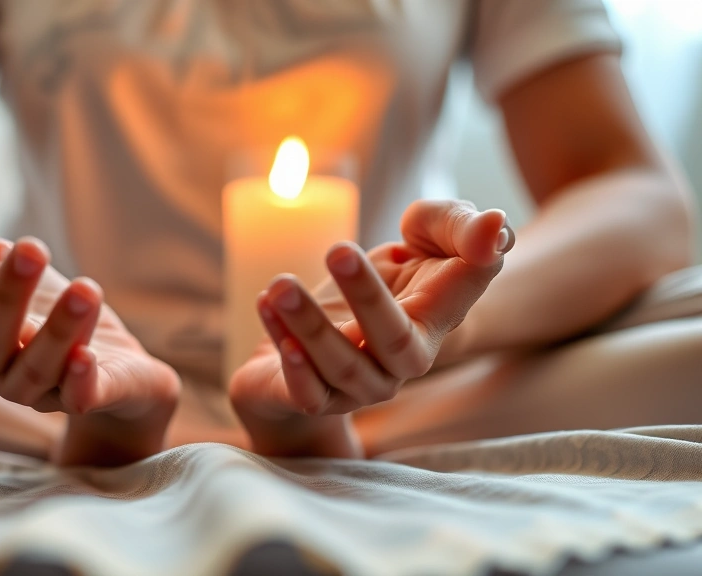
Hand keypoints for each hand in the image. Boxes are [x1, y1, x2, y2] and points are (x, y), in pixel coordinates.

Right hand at [0, 190, 179, 465]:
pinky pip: (79, 401)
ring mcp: (42, 380)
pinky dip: (80, 386)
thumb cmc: (15, 262)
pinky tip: (86, 357)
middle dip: (7, 298)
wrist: (89, 312)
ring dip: (58, 334)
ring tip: (86, 289)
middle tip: (33, 247)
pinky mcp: (98, 388)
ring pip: (35, 372)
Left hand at [229, 200, 513, 457]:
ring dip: (309, 326)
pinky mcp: (314, 398)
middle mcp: (400, 364)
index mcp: (433, 322)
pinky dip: (287, 360)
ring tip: (280, 285)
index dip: (452, 272)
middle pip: (393, 341)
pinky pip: (305, 392)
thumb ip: (461, 228)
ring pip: (340, 369)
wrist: (333, 317)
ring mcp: (359, 388)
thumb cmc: (391, 270)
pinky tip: (265, 308)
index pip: (453, 303)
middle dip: (366, 297)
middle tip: (336, 248)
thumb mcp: (427, 232)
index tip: (415, 237)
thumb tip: (495, 224)